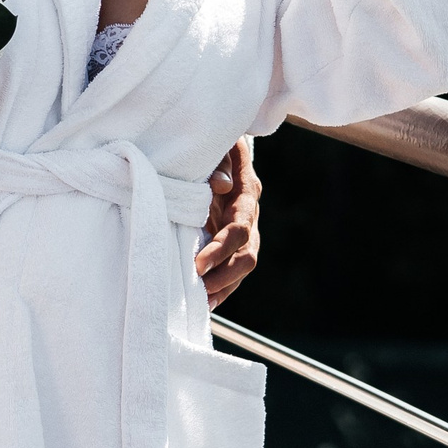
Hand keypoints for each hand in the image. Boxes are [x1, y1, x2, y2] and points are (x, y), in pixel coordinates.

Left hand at [197, 137, 260, 306]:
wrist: (219, 147)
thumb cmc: (214, 144)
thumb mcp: (218, 145)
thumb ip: (219, 161)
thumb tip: (220, 185)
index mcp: (246, 193)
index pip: (239, 229)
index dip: (221, 249)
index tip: (198, 264)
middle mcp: (249, 215)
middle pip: (247, 255)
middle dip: (224, 275)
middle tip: (198, 289)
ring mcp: (243, 230)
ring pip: (242, 267)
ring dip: (223, 287)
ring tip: (202, 303)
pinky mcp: (232, 240)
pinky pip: (231, 268)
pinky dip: (220, 286)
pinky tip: (204, 302)